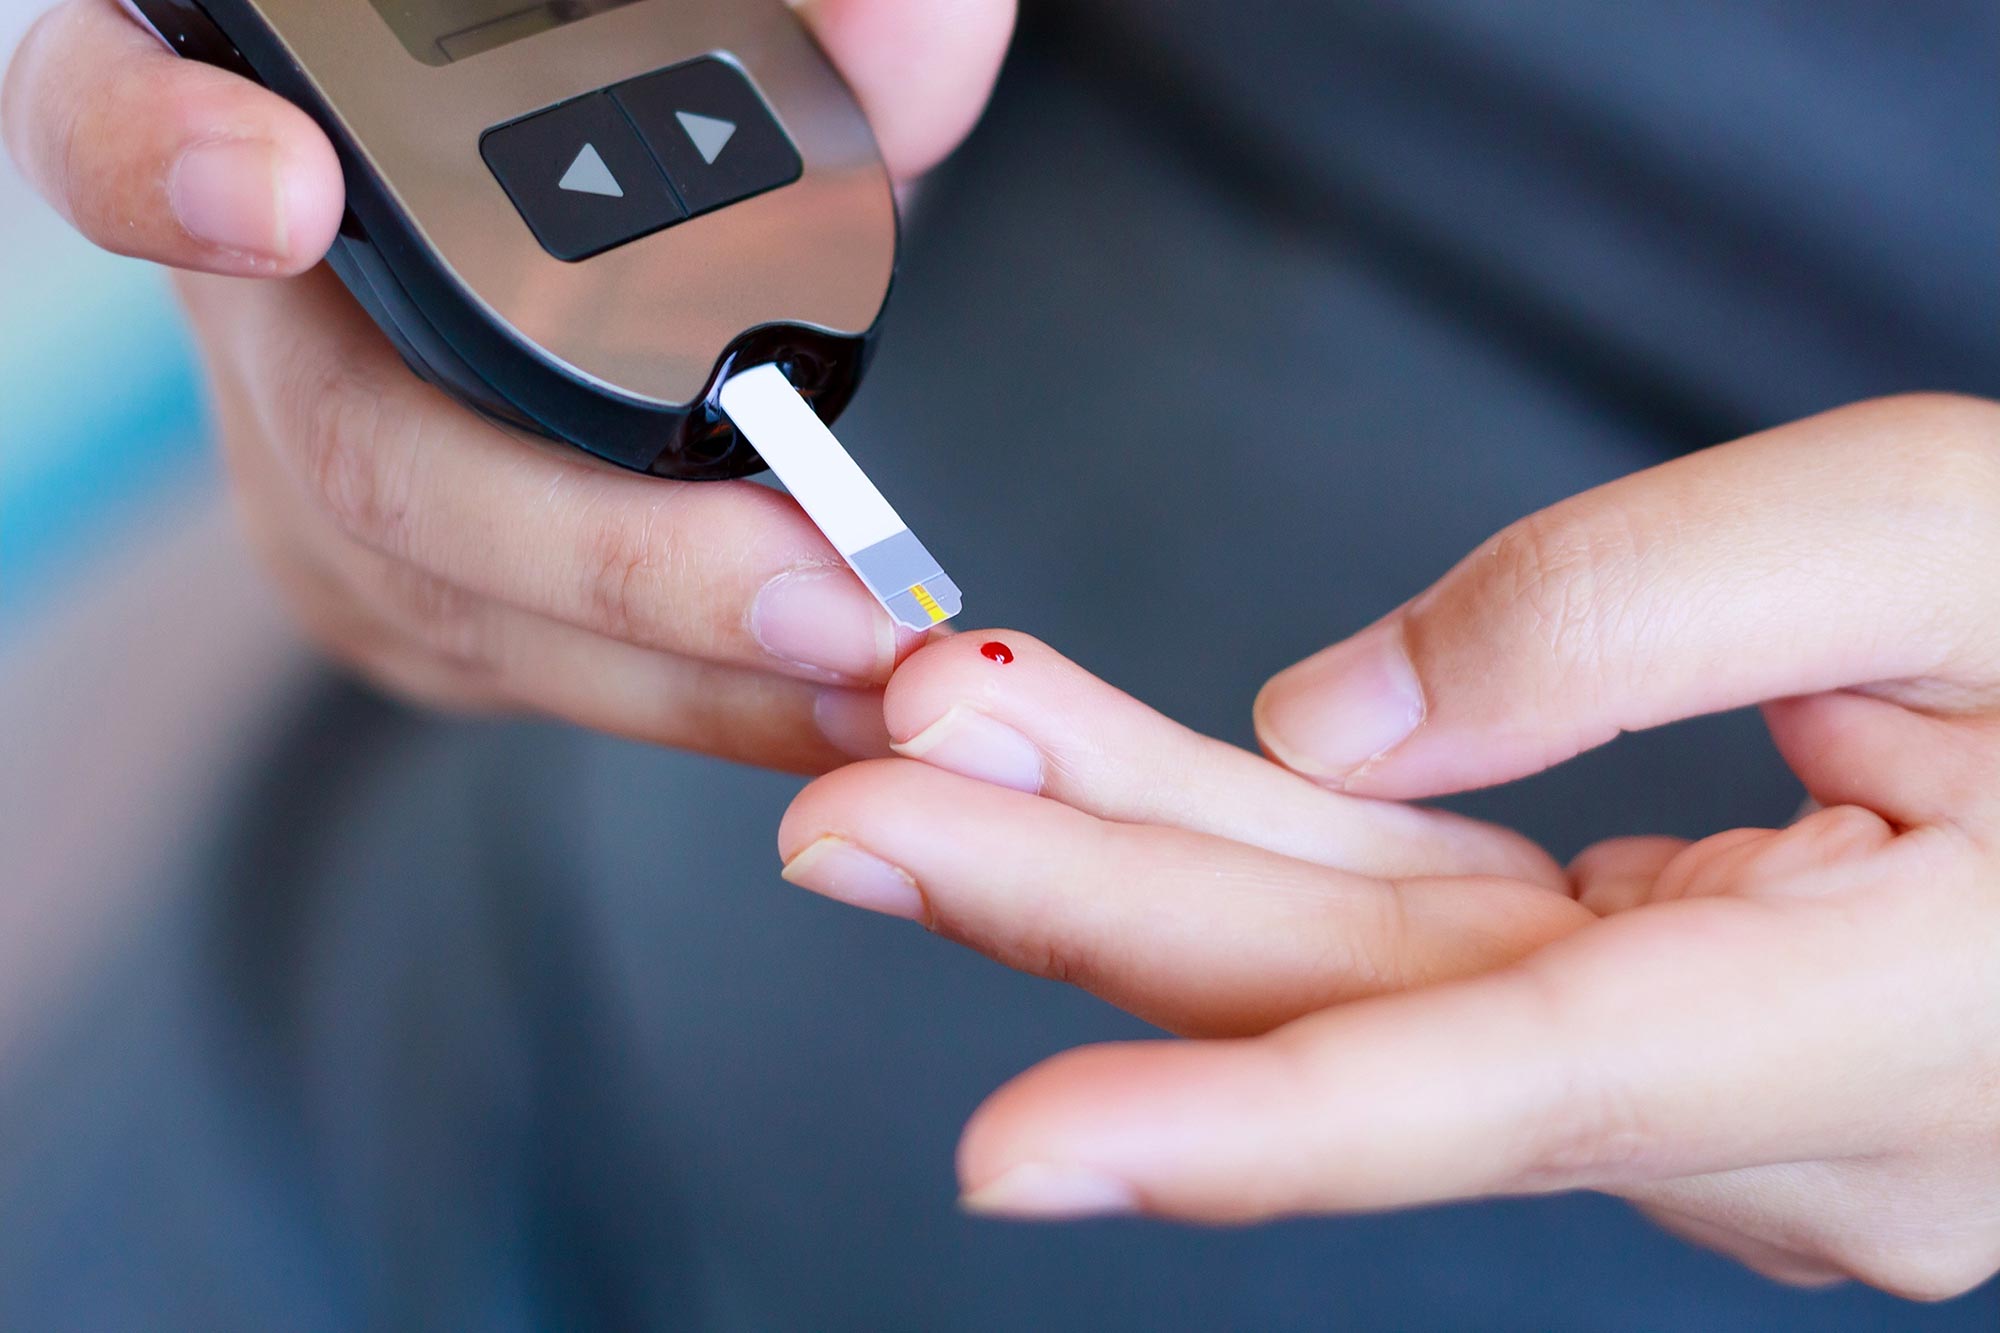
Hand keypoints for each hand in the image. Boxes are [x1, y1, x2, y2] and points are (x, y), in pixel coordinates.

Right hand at [1, 0, 1014, 771]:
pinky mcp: (386, 579)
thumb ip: (820, 14)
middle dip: (616, 554)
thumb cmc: (633, 114)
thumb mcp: (708, 38)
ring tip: (875, 676)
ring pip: (444, 595)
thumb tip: (925, 31)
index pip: (113, 107)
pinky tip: (819, 708)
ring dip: (679, 664)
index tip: (280, 189)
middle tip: (820, 599)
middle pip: (360, 446)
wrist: (607, 231)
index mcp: (265, 101)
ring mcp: (305, 460)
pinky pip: (507, 659)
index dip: (167, 154)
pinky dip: (682, 693)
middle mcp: (256, 303)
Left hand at [781, 394, 1999, 1298]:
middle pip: (1368, 1017)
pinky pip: (1438, 949)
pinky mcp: (1674, 1028)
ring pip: (1376, 979)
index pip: (1504, 1090)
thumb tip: (1332, 721)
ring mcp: (1717, 1095)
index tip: (1014, 1154)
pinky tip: (1125, 772)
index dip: (1248, 1125)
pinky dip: (1278, 854)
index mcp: (1874, 1026)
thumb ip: (1624, 617)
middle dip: (1095, 899)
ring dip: (1155, 853)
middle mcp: (1776, 1123)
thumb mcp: (1937, 544)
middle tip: (865, 808)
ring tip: (953, 748)